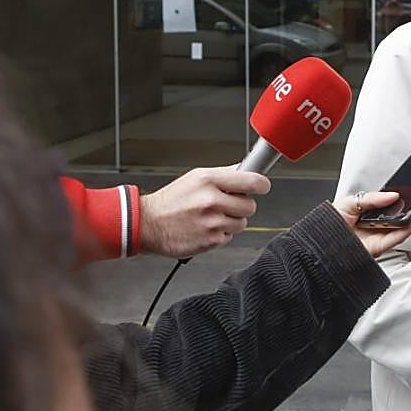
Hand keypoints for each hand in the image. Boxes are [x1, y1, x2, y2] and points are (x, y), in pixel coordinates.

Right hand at [139, 166, 270, 258]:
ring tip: (211, 217)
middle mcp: (211, 200)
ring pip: (241, 223)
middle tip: (225, 205)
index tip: (262, 186)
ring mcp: (211, 222)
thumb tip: (247, 169)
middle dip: (241, 206)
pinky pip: (229, 237)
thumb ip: (225, 174)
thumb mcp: (196, 177)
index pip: (252, 181)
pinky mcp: (210, 241)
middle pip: (250, 206)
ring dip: (231, 221)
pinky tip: (205, 228)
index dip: (262, 185)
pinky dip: (220, 234)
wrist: (147, 224)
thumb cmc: (171, 201)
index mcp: (209, 181)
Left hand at [331, 191, 410, 257]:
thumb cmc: (327, 226)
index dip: (407, 197)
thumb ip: (372, 198)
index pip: (393, 204)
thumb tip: (393, 195)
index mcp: (370, 213)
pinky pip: (397, 237)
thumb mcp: (349, 202)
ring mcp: (379, 236)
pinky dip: (408, 228)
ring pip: (405, 226)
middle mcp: (377, 225)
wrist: (317, 246)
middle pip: (404, 215)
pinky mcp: (379, 248)